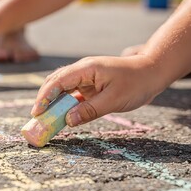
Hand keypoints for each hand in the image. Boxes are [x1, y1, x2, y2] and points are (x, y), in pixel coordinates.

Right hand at [31, 55, 165, 126]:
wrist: (153, 73)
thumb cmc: (136, 83)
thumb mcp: (114, 100)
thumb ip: (89, 111)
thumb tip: (68, 121)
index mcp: (86, 69)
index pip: (58, 81)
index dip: (45, 96)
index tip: (37, 112)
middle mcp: (82, 71)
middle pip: (55, 83)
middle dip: (43, 100)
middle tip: (37, 118)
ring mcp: (85, 78)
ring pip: (62, 90)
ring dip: (53, 104)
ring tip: (45, 120)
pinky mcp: (89, 86)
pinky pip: (72, 95)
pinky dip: (64, 106)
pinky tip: (60, 117)